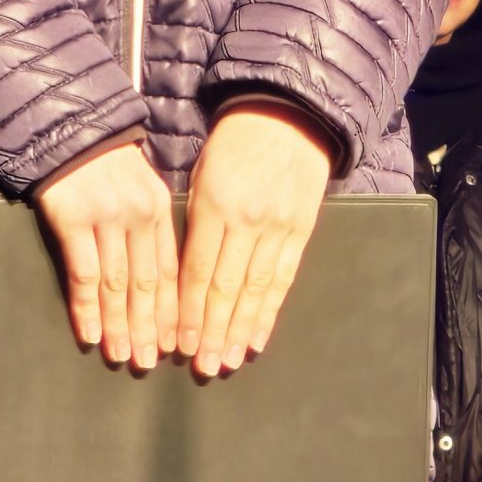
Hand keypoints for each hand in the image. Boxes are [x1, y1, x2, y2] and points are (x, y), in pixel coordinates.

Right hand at [35, 142, 178, 369]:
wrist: (67, 128)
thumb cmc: (105, 163)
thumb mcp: (141, 186)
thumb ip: (151, 227)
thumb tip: (160, 281)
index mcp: (158, 210)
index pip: (171, 271)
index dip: (173, 312)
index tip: (177, 345)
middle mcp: (137, 215)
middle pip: (147, 283)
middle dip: (150, 327)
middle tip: (150, 363)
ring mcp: (105, 217)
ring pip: (117, 284)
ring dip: (119, 326)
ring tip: (123, 357)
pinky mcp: (72, 219)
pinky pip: (83, 273)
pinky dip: (87, 307)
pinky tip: (89, 333)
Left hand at [177, 103, 332, 376]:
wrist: (288, 114)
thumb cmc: (234, 142)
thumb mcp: (203, 173)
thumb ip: (194, 221)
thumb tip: (184, 272)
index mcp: (214, 204)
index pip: (198, 270)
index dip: (189, 312)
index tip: (179, 344)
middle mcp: (247, 220)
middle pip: (226, 288)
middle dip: (213, 331)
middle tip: (203, 366)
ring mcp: (278, 227)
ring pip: (256, 290)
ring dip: (240, 331)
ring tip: (228, 361)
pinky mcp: (301, 230)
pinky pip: (284, 278)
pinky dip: (269, 311)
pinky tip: (258, 338)